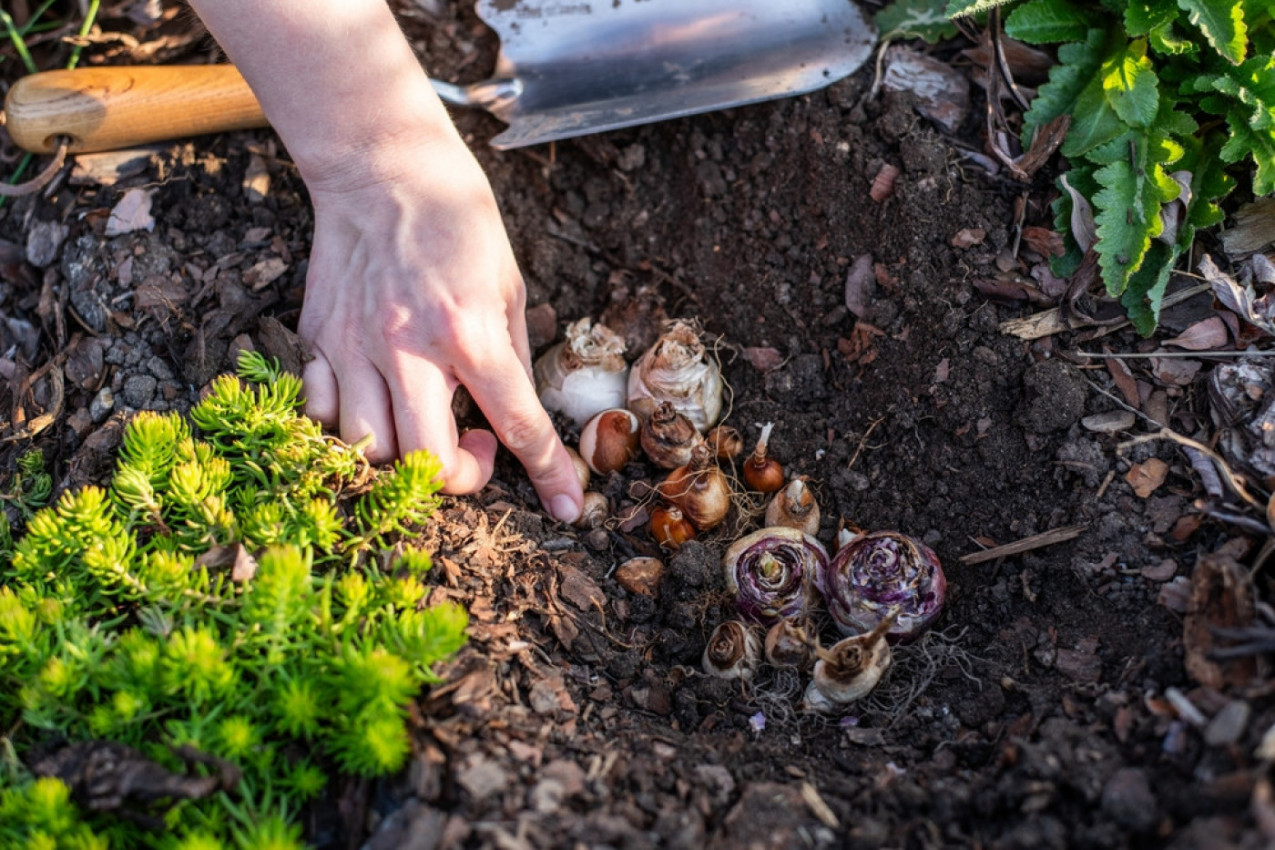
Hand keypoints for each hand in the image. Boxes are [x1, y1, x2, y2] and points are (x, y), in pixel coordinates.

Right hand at [296, 133, 582, 522]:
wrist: (383, 167)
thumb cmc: (456, 222)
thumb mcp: (508, 287)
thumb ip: (509, 358)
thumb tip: (515, 419)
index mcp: (468, 330)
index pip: (516, 423)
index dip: (548, 474)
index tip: (567, 505)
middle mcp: (406, 346)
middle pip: (425, 460)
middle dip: (459, 475)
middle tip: (475, 445)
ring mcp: (352, 345)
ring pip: (367, 448)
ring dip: (403, 455)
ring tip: (425, 421)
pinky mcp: (315, 338)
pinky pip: (321, 414)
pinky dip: (348, 426)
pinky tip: (375, 403)